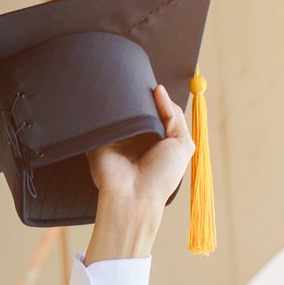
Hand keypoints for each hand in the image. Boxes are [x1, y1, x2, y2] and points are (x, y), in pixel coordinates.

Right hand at [85, 83, 191, 205]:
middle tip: (140, 86)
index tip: (154, 87)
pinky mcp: (100, 140)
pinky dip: (107, 111)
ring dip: (124, 102)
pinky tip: (113, 106)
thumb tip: (158, 90)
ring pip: (121, 110)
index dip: (156, 98)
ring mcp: (118, 137)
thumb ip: (174, 116)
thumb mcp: (182, 144)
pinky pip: (103, 119)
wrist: (133, 198)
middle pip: (138, 107)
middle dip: (140, 97)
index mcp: (157, 138)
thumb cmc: (162, 176)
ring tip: (127, 95)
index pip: (156, 110)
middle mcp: (137, 136)